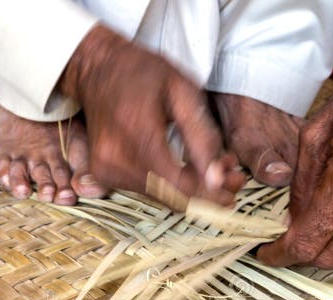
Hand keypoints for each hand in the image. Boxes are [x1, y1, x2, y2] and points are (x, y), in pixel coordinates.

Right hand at [60, 25, 242, 206]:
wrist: (97, 69)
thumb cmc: (142, 73)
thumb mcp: (183, 92)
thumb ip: (202, 137)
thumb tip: (218, 180)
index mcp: (137, 135)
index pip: (181, 187)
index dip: (213, 193)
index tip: (235, 184)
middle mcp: (116, 160)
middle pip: (172, 197)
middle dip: (206, 191)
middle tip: (230, 174)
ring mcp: (105, 171)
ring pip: (161, 197)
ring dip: (189, 188)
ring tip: (208, 165)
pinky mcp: (102, 175)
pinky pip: (146, 191)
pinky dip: (168, 184)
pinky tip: (182, 166)